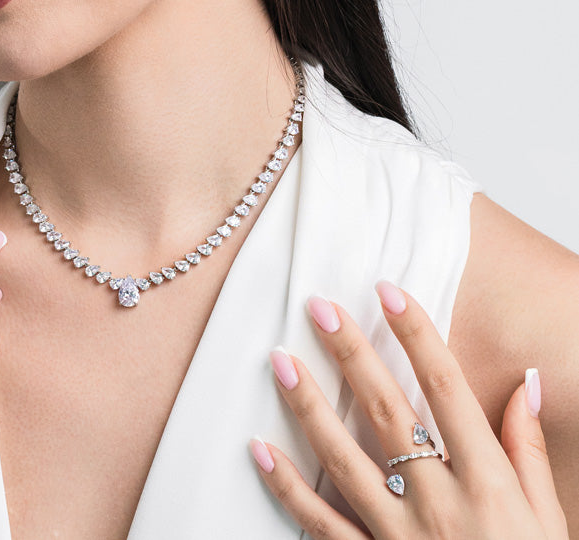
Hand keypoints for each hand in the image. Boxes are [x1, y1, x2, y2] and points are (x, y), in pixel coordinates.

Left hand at [249, 281, 568, 538]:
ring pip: (344, 459)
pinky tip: (258, 448)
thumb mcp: (550, 519)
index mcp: (488, 484)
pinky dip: (286, 486)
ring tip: (279, 361)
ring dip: (308, 406)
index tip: (389, 292)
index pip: (447, 391)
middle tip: (318, 308)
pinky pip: (319, 522)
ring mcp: (399, 536)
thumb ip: (528, 451)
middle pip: (388, 412)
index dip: (417, 336)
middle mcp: (440, 504)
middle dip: (351, 354)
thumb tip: (525, 381)